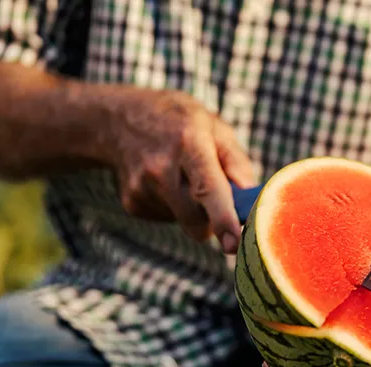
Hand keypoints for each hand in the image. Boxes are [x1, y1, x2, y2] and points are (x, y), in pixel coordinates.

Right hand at [106, 89, 255, 252]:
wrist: (118, 118)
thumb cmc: (179, 121)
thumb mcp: (213, 126)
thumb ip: (237, 163)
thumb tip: (252, 199)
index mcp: (188, 143)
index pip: (207, 188)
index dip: (223, 219)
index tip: (233, 245)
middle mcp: (160, 167)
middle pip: (197, 219)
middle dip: (214, 218)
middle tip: (216, 193)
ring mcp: (141, 188)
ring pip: (185, 222)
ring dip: (193, 209)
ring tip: (182, 176)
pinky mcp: (132, 204)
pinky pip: (170, 220)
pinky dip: (175, 207)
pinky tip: (165, 182)